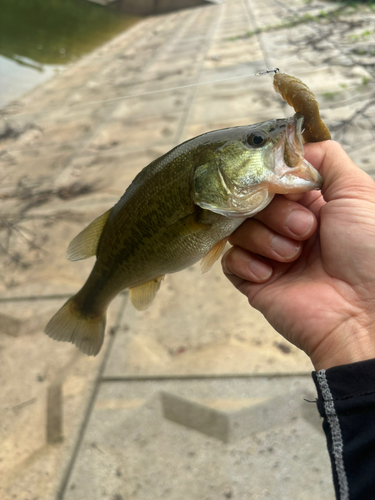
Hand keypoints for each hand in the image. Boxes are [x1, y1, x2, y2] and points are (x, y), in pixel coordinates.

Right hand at [222, 141, 374, 369]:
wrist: (363, 314)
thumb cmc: (369, 252)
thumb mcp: (358, 193)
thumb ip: (328, 160)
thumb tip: (296, 147)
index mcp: (311, 205)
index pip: (273, 179)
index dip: (273, 178)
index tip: (284, 184)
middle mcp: (287, 227)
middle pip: (252, 201)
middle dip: (277, 213)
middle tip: (306, 230)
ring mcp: (269, 254)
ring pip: (239, 228)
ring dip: (265, 239)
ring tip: (294, 256)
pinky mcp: (254, 281)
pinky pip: (229, 260)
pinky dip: (247, 262)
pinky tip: (271, 274)